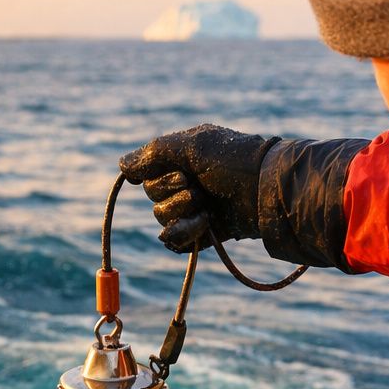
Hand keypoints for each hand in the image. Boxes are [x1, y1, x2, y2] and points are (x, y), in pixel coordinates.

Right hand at [118, 124, 279, 251]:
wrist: (268, 192)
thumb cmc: (234, 162)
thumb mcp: (193, 147)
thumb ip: (154, 153)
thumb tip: (121, 165)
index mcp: (182, 160)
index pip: (148, 173)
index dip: (158, 175)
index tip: (179, 170)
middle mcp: (185, 183)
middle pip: (153, 197)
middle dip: (173, 193)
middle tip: (199, 187)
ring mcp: (194, 210)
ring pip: (162, 220)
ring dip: (182, 213)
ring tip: (207, 206)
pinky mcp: (203, 233)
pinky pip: (174, 242)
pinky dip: (184, 234)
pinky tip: (202, 225)